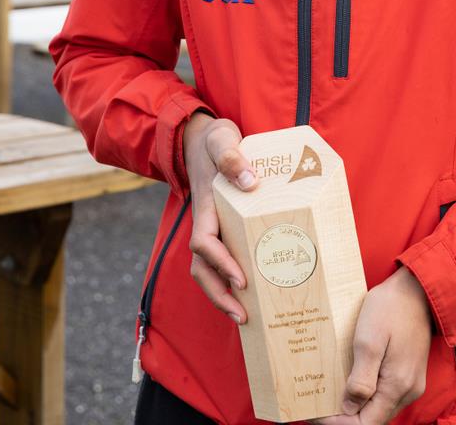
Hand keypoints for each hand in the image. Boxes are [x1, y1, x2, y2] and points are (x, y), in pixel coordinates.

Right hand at [182, 113, 257, 322]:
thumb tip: (249, 182)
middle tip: (243, 316)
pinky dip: (231, 279)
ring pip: (208, 269)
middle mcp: (206, 222)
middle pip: (202, 268)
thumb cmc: (215, 141)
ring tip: (246, 317)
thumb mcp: (222, 140)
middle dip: (218, 294)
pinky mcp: (224, 228)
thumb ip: (231, 157)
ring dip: (222, 294)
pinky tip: (253, 293)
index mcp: (206, 207)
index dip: (220, 263)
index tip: (241, 280)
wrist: (202, 138)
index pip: (203, 243)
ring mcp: (213, 228)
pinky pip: (223, 259)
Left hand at [311, 266, 432, 424]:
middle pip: (373, 418)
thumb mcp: (369, 341)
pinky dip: (367, 393)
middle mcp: (407, 391)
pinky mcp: (408, 372)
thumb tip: (349, 409)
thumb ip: (361, 379)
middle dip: (345, 416)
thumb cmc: (391, 308)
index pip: (366, 424)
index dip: (340, 423)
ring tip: (331, 393)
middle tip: (319, 404)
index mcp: (398, 386)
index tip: (318, 413)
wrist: (415, 287)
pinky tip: (351, 381)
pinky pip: (385, 393)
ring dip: (355, 405)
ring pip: (379, 407)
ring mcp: (410, 382)